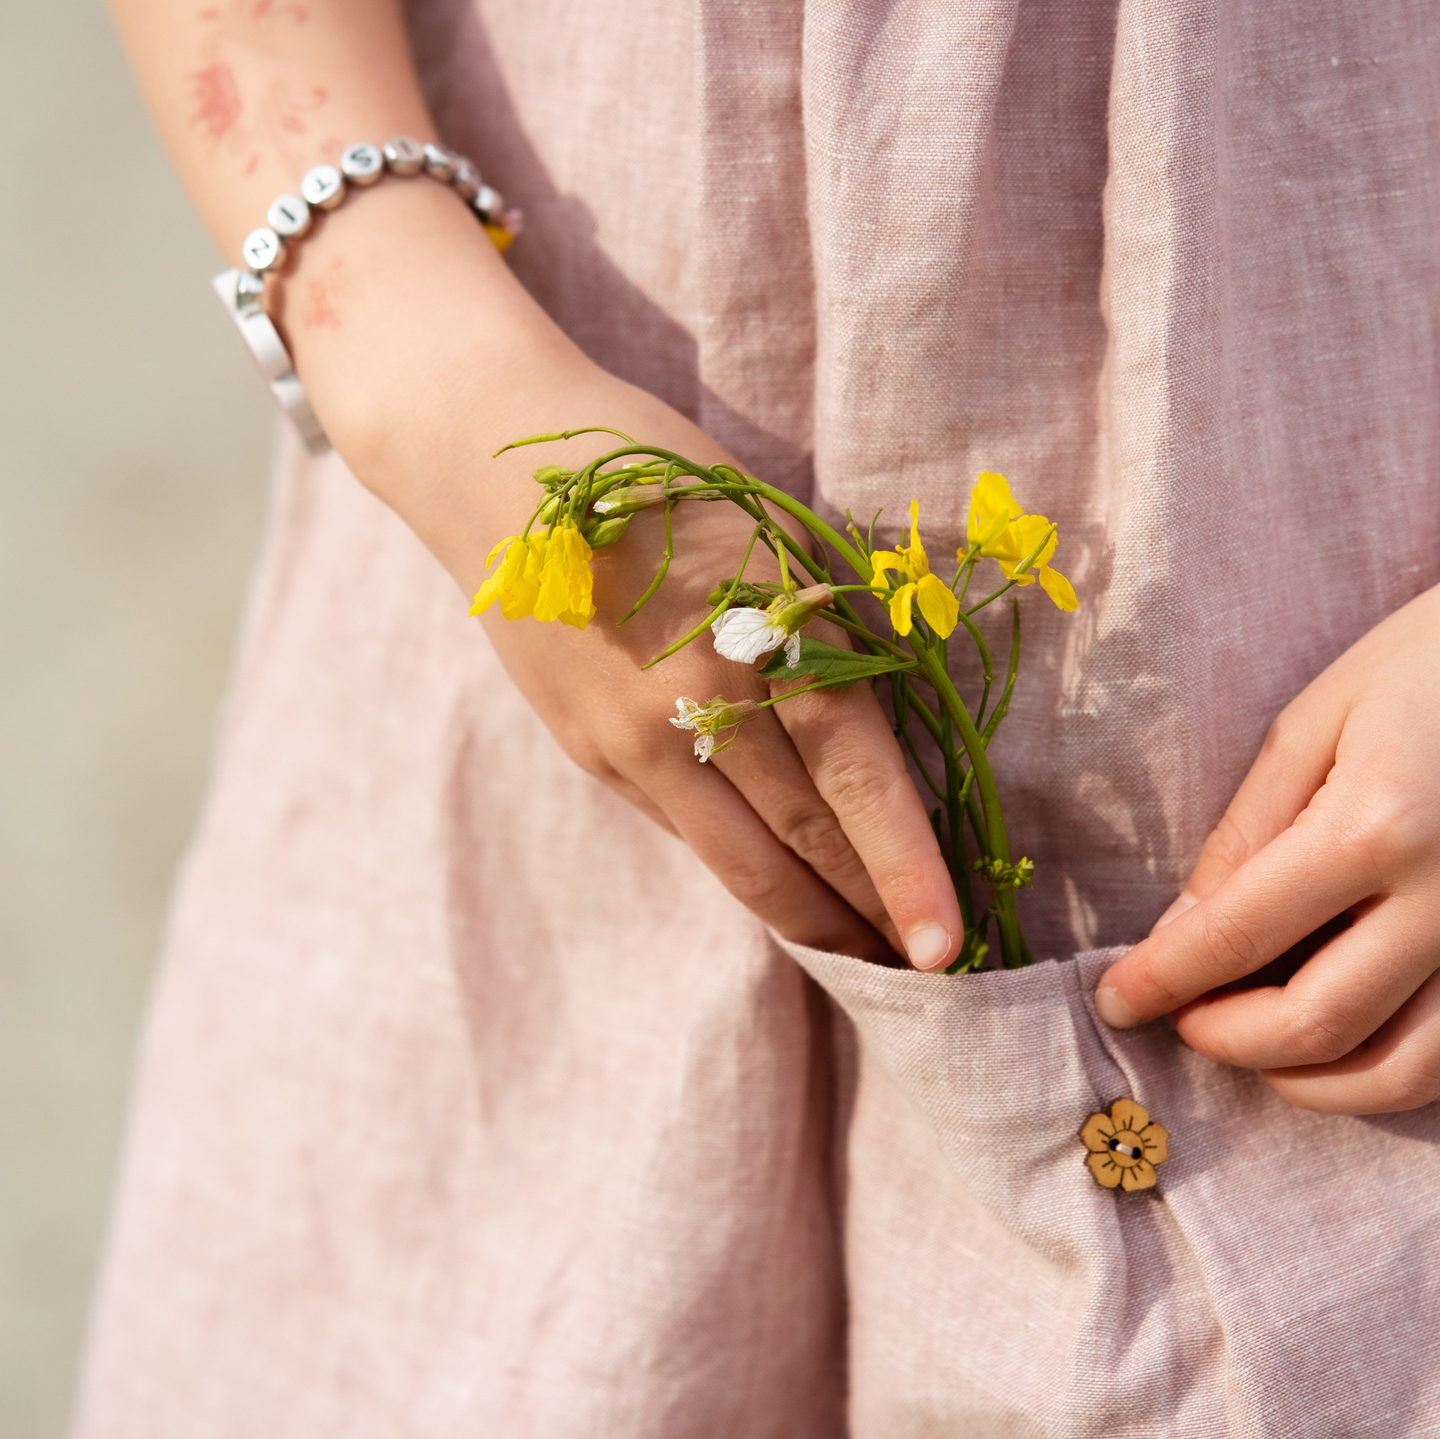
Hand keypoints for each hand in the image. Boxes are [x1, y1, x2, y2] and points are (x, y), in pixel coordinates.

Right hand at [340, 342, 964, 969]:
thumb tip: (889, 745)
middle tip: (937, 973)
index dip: (908, 867)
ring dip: (815, 916)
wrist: (488, 465)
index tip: (952, 942)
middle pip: (803, 837)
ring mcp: (631, 738)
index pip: (854, 775)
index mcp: (758, 629)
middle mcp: (692, 699)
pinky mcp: (592, 754)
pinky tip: (792, 892)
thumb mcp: (769, 531)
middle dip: (873, 913)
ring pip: (740, 862)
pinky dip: (748, 871)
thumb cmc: (658, 474)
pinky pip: (689, 832)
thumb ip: (824, 635)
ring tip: (874, 956)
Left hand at [1091, 540, 1439, 1112]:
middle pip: (1319, 1026)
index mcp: (1380, 822)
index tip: (1114, 999)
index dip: (1163, 980)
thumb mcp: (1313, 718)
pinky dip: (1408, 1082)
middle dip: (1228, 1042)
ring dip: (1314, 1087)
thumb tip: (1178, 937)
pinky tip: (1360, 1046)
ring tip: (1266, 1051)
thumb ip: (1243, 834)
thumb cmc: (1432, 661)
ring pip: (1404, 1076)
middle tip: (1188, 1022)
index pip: (1242, 935)